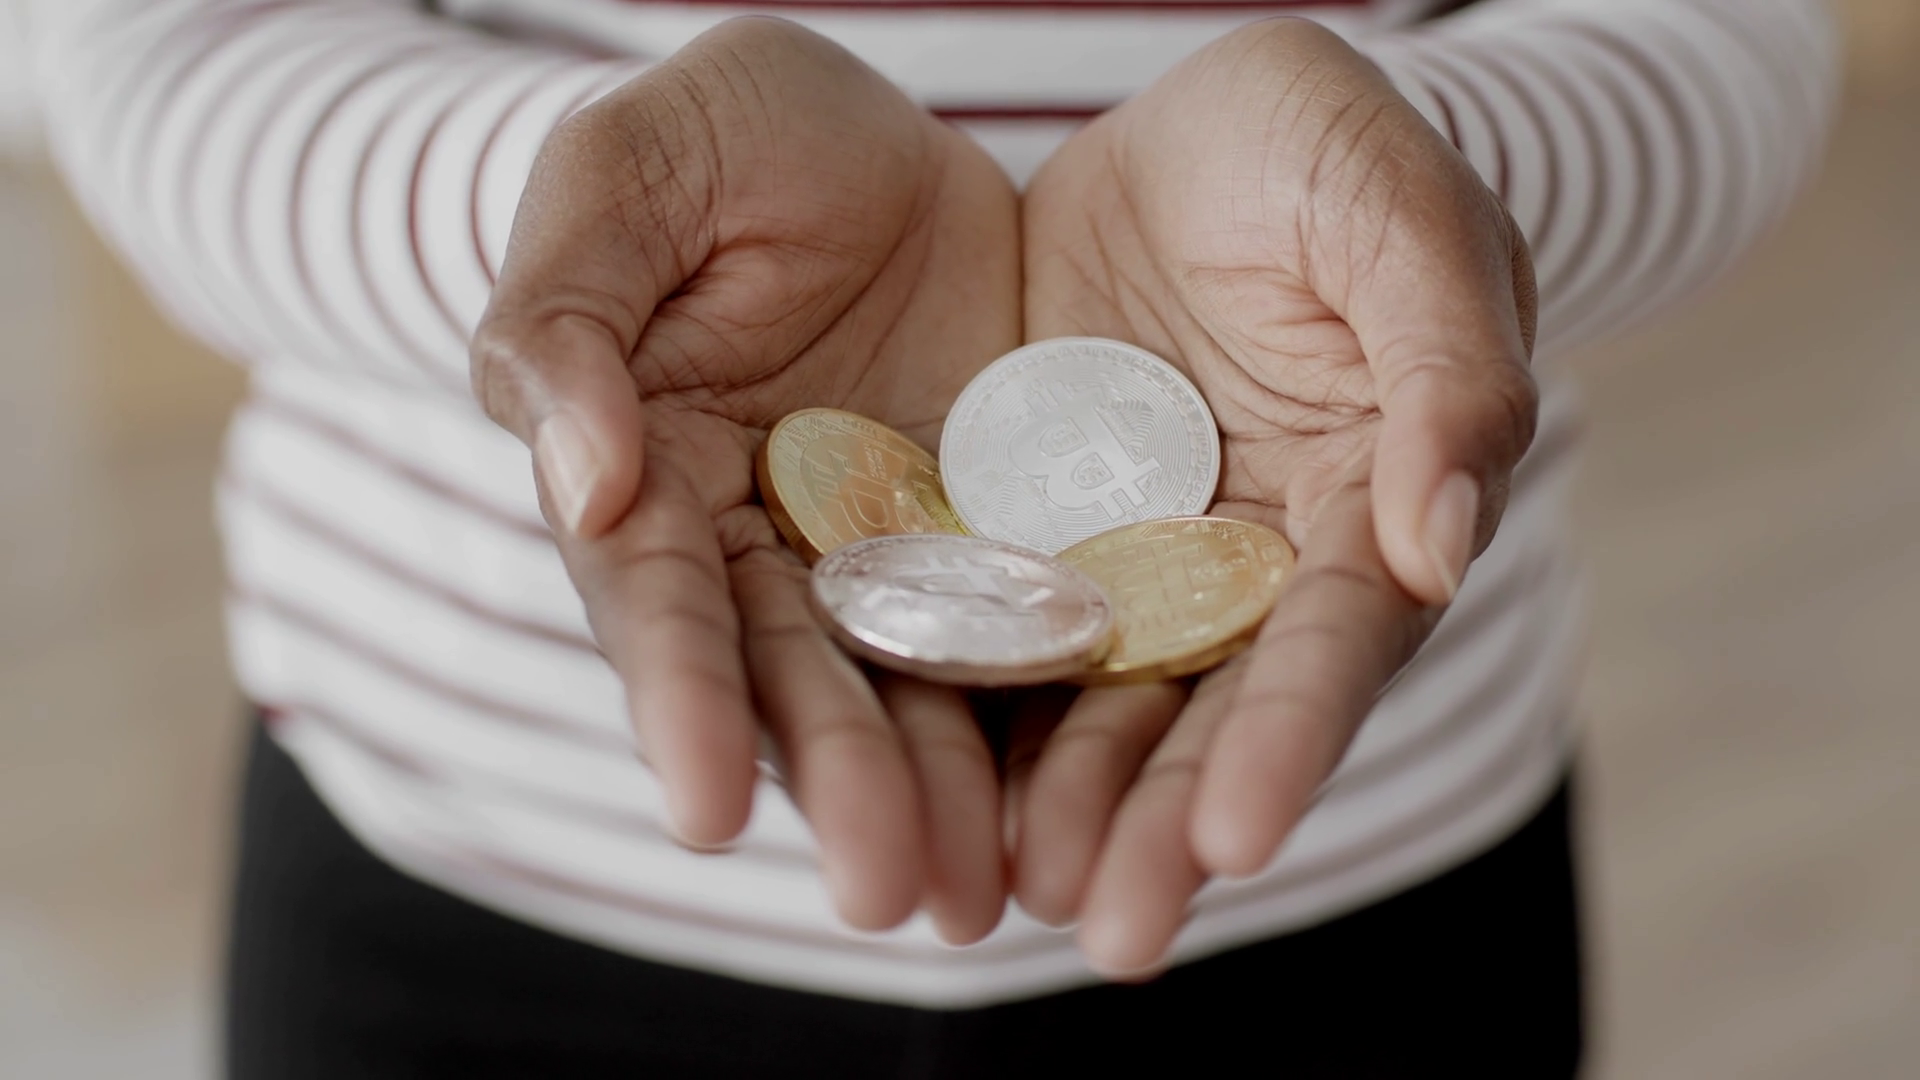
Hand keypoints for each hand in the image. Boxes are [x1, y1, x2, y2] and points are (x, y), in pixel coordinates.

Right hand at [470, 18, 1020, 940]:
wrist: (871, 123)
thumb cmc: (719, 134)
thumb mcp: (626, 173)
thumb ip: (568, 319)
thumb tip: (582, 482)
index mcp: (651, 469)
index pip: (655, 595)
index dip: (676, 696)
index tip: (705, 803)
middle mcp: (763, 541)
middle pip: (791, 676)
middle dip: (835, 782)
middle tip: (884, 892)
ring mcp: (887, 548)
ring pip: (909, 683)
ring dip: (939, 794)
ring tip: (980, 896)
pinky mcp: (998, 533)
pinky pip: (1025, 625)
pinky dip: (1043, 717)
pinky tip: (1076, 808)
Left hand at [1008, 18, 1538, 972]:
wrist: (1194, 128)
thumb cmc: (1328, 153)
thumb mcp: (1400, 217)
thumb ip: (1445, 371)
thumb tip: (1445, 546)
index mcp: (1368, 501)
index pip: (1339, 637)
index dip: (1292, 733)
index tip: (1235, 833)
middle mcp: (1252, 558)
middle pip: (1216, 706)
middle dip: (1167, 821)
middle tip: (1113, 931)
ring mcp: (1138, 552)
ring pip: (1101, 694)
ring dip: (1064, 802)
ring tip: (1011, 899)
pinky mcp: (1034, 526)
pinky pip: (994, 618)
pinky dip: (967, 701)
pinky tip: (922, 782)